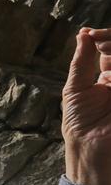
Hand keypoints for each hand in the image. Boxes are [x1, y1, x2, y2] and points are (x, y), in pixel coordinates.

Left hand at [61, 27, 110, 184]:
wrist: (90, 150)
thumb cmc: (80, 123)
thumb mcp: (76, 88)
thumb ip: (82, 61)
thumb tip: (83, 33)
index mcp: (110, 76)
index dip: (106, 37)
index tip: (90, 34)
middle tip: (99, 42)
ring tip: (105, 63)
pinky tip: (110, 80)